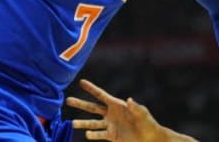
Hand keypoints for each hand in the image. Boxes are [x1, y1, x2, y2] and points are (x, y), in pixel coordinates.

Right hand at [65, 79, 198, 141]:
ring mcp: (110, 125)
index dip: (91, 88)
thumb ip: (136, 108)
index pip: (101, 95)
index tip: (81, 82)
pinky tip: (87, 134)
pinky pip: (99, 134)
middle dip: (80, 104)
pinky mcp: (111, 136)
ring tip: (72, 123)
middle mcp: (110, 114)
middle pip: (92, 108)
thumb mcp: (143, 114)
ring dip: (83, 123)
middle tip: (67, 100)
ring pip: (92, 123)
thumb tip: (130, 100)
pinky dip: (93, 135)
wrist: (150, 138)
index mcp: (117, 105)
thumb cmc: (148, 123)